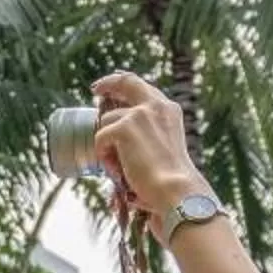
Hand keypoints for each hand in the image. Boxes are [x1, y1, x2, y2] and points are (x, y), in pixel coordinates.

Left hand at [91, 71, 204, 219]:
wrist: (176, 190)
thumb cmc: (171, 181)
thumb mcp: (163, 149)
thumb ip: (147, 137)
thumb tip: (117, 144)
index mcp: (169, 110)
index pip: (143, 87)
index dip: (124, 84)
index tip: (111, 87)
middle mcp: (156, 106)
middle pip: (126, 82)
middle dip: (108, 82)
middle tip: (96, 89)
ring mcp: (140, 114)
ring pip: (106, 121)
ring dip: (106, 143)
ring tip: (119, 166)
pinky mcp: (124, 127)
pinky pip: (100, 137)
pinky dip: (103, 155)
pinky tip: (117, 169)